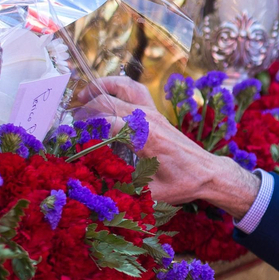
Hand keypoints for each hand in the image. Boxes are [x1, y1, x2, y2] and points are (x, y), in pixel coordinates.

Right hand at [79, 77, 259, 213]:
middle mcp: (148, 119)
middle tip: (70, 126)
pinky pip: (134, 89)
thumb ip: (124, 190)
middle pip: (108, 103)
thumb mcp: (151, 194)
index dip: (85, 130)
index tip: (70, 140)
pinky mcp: (156, 112)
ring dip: (100, 88)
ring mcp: (153, 112)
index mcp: (146, 137)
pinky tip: (103, 92)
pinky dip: (117, 85)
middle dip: (85, 112)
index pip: (106, 124)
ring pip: (123, 87)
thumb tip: (96, 192)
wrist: (208, 172)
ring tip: (81, 97)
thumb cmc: (182, 184)